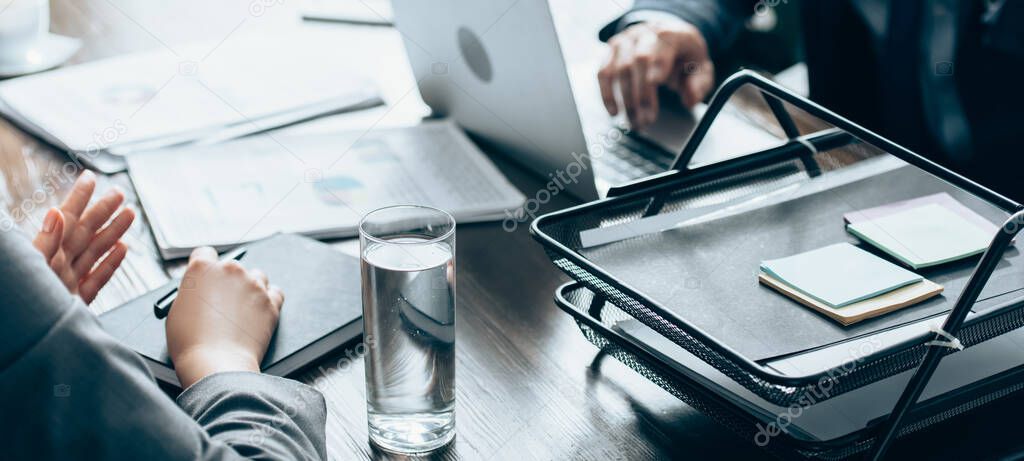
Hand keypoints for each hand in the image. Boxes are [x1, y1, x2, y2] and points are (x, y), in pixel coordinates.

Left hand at [32, 170, 135, 303]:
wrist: (26, 347)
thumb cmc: (21, 306)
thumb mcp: (31, 267)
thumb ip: (45, 241)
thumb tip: (56, 213)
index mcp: (46, 254)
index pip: (66, 219)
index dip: (79, 198)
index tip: (91, 180)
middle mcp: (58, 265)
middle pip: (86, 232)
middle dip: (103, 211)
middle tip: (118, 194)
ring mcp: (68, 283)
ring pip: (95, 252)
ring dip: (113, 232)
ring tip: (128, 216)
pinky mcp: (77, 302)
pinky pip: (97, 279)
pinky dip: (111, 264)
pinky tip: (122, 251)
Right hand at [166, 247, 284, 387]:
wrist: (216, 364)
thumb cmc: (191, 343)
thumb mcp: (176, 311)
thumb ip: (191, 293)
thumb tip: (199, 291)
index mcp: (202, 269)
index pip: (205, 253)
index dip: (205, 267)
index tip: (208, 277)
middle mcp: (230, 270)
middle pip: (232, 266)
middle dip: (228, 281)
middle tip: (223, 303)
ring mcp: (254, 284)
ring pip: (257, 276)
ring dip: (251, 288)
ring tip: (242, 311)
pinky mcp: (271, 301)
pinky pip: (275, 292)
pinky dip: (269, 300)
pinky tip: (259, 312)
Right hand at [598, 18, 713, 128]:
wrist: (667, 41)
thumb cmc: (684, 57)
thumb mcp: (702, 69)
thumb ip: (700, 84)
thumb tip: (690, 99)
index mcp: (671, 33)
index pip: (662, 44)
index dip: (657, 65)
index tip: (656, 85)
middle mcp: (645, 33)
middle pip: (637, 60)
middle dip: (641, 94)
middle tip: (646, 120)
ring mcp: (625, 41)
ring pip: (618, 69)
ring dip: (625, 100)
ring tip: (634, 123)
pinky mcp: (610, 52)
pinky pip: (603, 73)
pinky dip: (606, 95)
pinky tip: (614, 112)